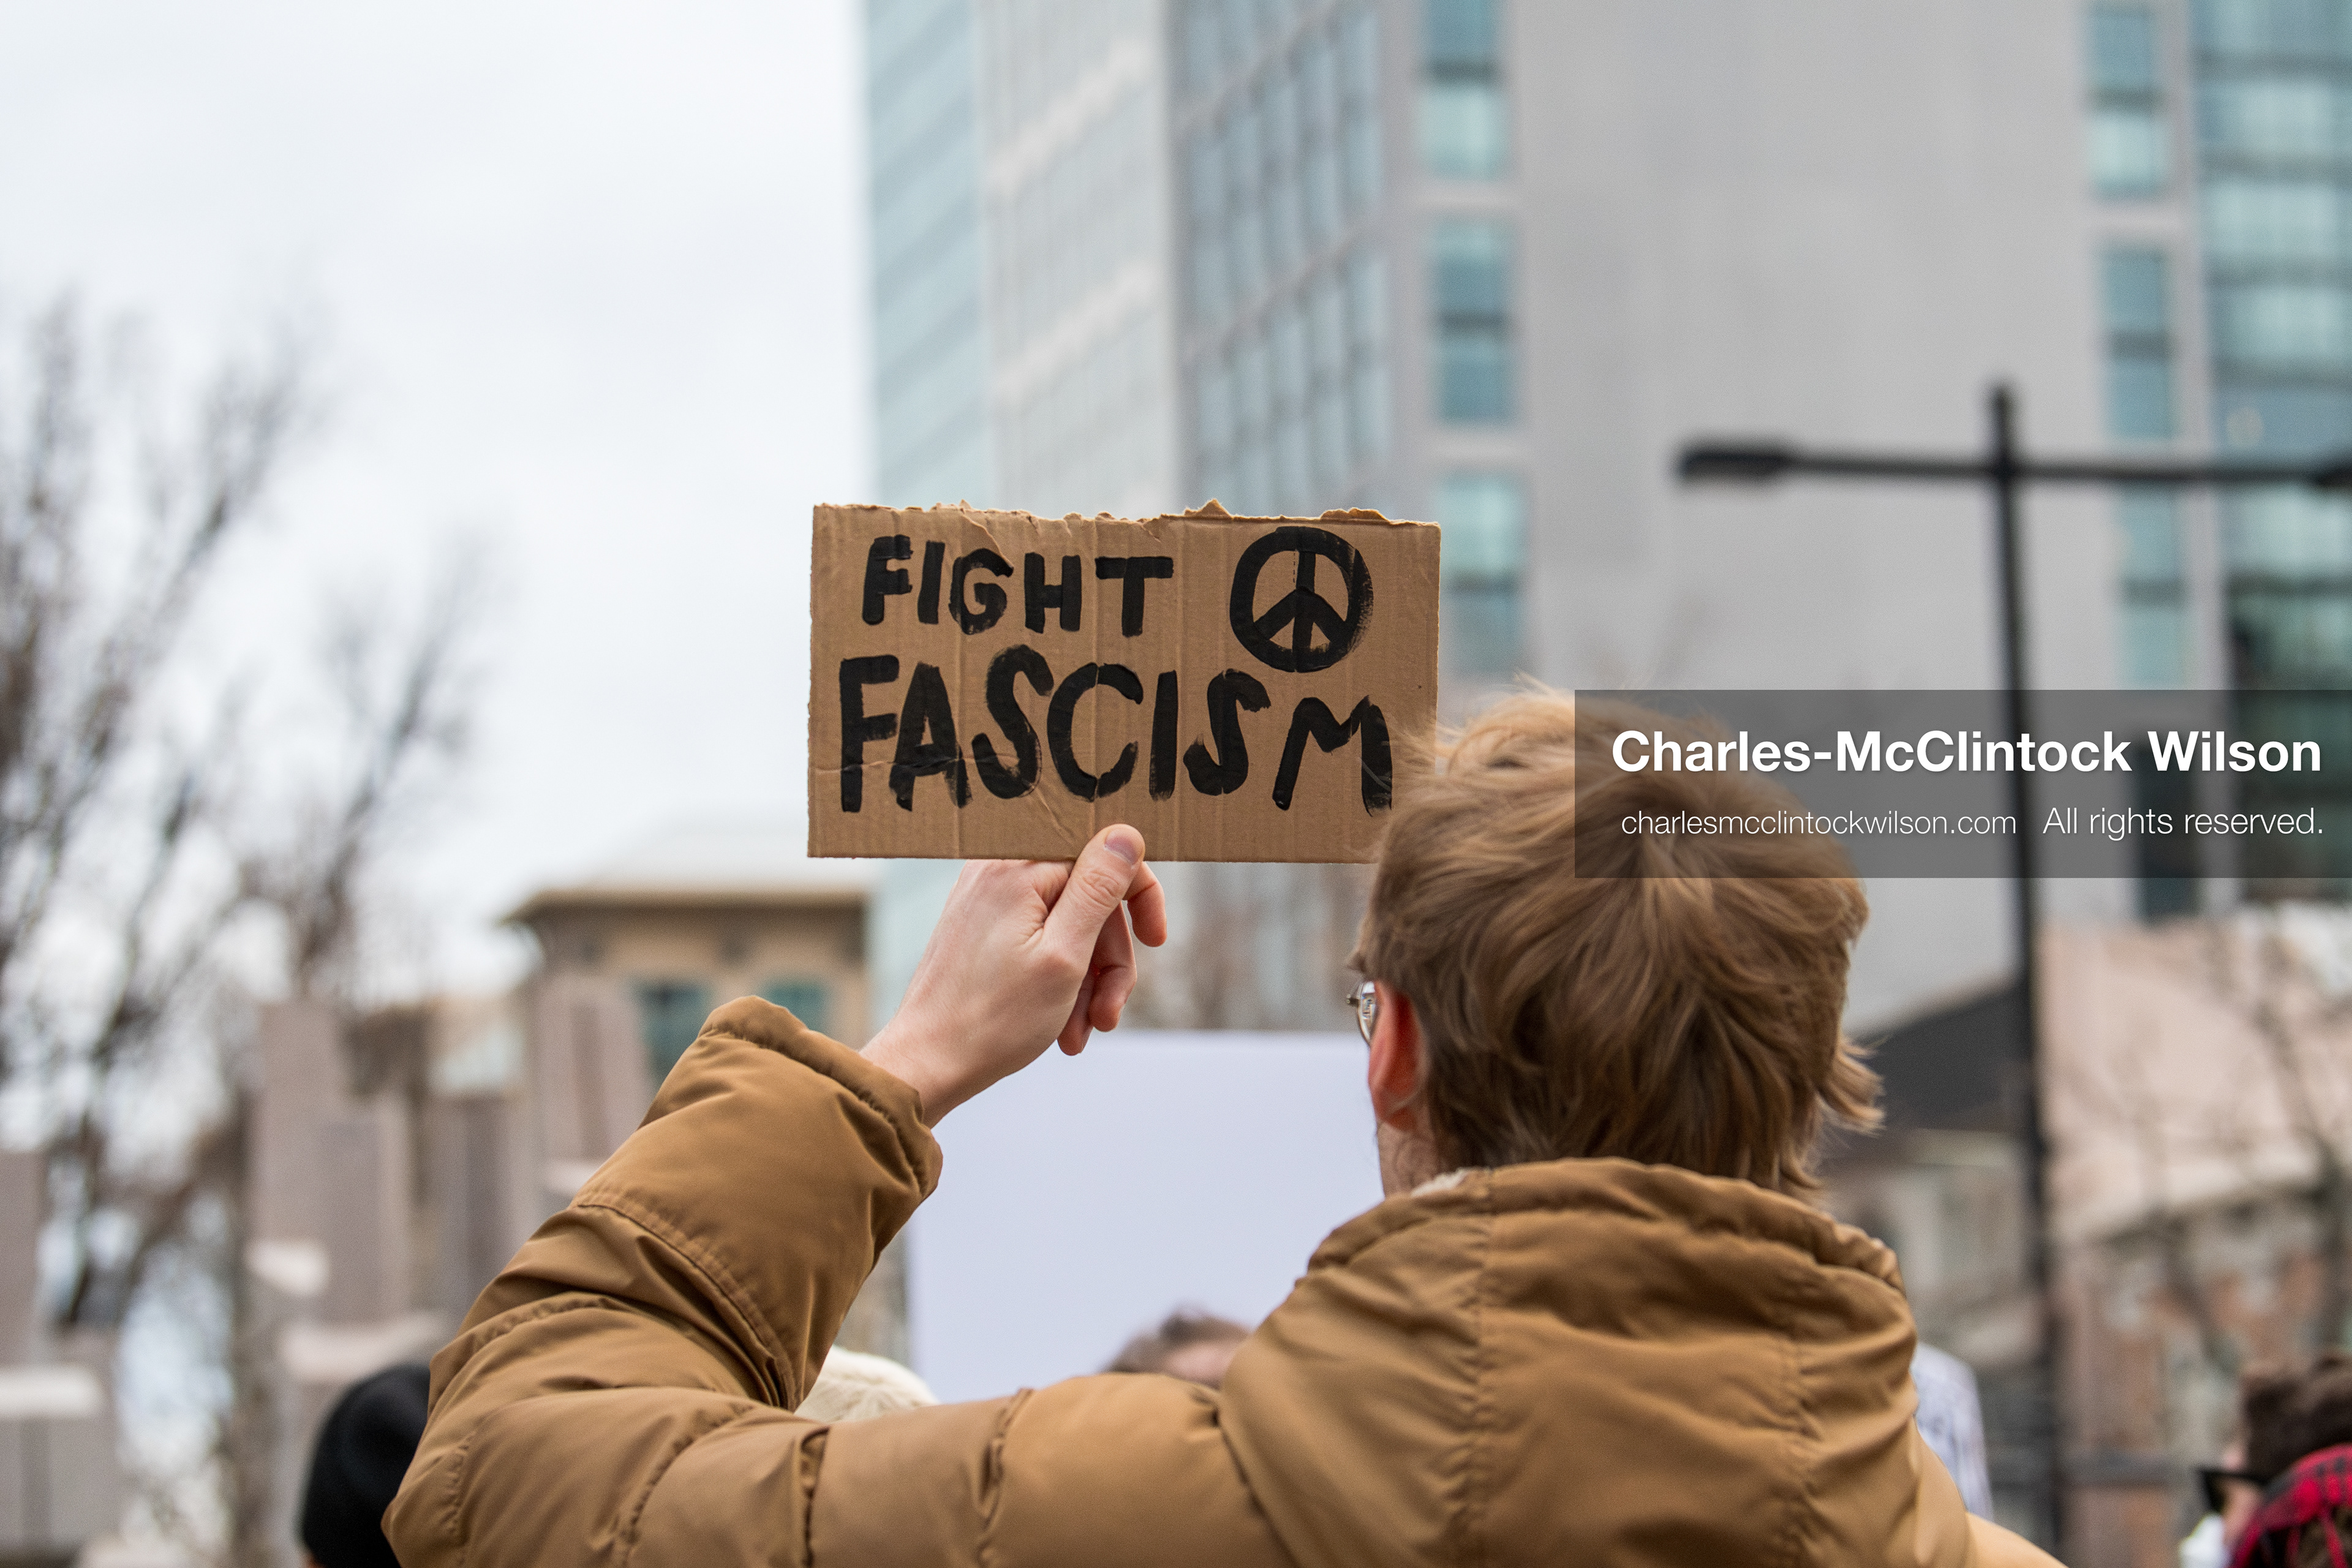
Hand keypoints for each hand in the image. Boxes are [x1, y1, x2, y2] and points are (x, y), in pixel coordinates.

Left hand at [864, 825, 1166, 1124]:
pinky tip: (1061, 1026)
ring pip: (1068, 925)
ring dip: (1086, 980)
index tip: (1155, 942)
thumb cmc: (993, 1019)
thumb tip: (1125, 832)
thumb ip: (1099, 888)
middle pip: (1089, 896)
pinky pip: (1039, 940)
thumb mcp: (1065, 955)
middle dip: (1109, 959)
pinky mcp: (980, 927)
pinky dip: (1058, 981)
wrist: (925, 1065)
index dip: (1140, 897)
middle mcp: (997, 870)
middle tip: (1108, 1015)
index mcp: (1018, 869)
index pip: (1105, 855)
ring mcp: (985, 899)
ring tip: (1080, 1033)